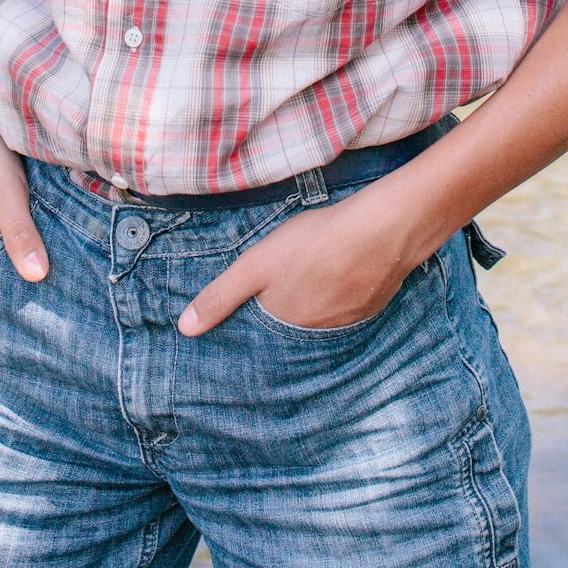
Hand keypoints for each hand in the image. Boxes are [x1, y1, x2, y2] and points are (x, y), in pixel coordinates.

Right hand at [0, 91, 48, 281]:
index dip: (29, 296)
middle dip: (32, 277)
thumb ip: (20, 236)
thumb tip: (37, 278)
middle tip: (72, 284)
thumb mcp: (7, 195)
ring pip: (3, 251)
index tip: (62, 299)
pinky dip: (20, 235)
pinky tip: (42, 228)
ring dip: (28, 254)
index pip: (1, 288)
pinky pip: (0, 233)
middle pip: (2, 272)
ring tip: (66, 262)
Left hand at [176, 179, 417, 335]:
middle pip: (292, 331)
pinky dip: (339, 297)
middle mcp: (316, 335)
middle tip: (284, 291)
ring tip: (308, 283)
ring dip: (313, 306)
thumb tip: (185, 329)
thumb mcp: (257, 264)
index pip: (263, 338)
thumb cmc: (315, 243)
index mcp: (285, 326)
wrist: (382, 230)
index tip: (249, 316)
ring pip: (320, 320)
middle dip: (284, 318)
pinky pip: (347, 309)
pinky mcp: (371, 307)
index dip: (254, 326)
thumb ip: (222, 295)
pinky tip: (339, 275)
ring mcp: (347, 323)